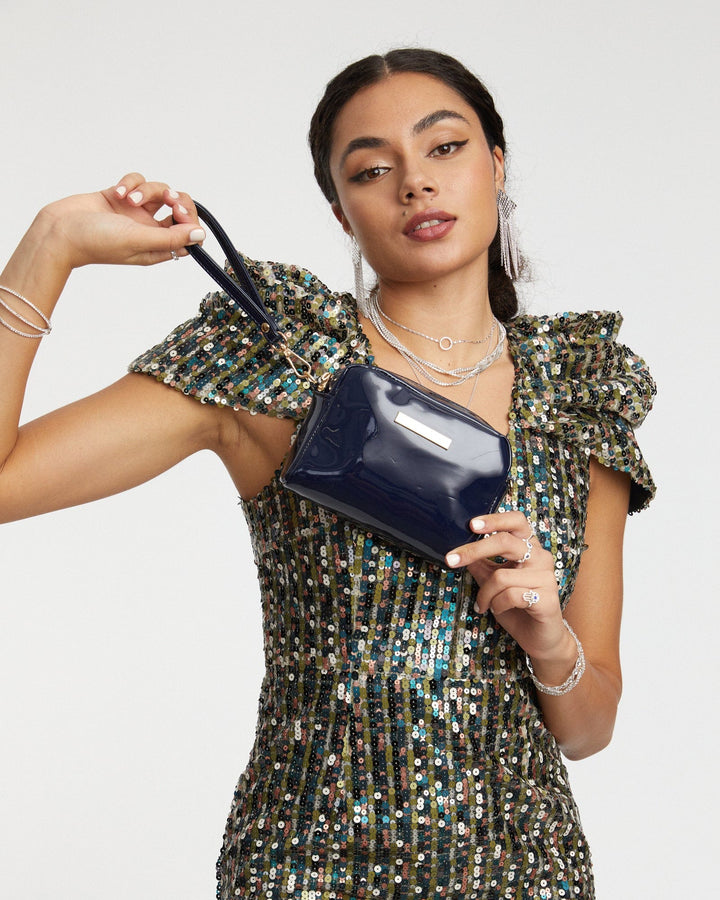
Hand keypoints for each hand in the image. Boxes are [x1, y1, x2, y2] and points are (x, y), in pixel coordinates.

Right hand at [34, 172, 205, 270]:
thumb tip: (200, 236)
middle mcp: (150, 230)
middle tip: (166, 200)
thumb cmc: (95, 242)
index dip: (189, 219)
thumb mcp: (139, 241)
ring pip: (157, 191)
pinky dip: (130, 183)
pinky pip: (137, 181)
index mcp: (157, 247)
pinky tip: (118, 193)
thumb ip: (171, 238)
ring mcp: (135, 213)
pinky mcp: (121, 197)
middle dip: (174, 199)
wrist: (60, 229)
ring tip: (129, 199)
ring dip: (145, 190)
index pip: (188, 232)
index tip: (178, 213)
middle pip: (179, 208)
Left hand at [445, 511, 570, 661]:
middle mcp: (541, 557)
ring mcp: (546, 577)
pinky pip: (511, 595)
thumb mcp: (492, 582)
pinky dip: (497, 605)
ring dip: (485, 594)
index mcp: (529, 547)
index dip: (495, 519)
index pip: (517, 521)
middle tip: (451, 560)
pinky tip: (498, 610)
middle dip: (474, 550)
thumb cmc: (516, 606)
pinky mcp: (547, 599)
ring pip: (501, 576)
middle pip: (505, 542)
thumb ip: (481, 565)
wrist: (539, 638)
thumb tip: (459, 549)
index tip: (471, 524)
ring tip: (483, 604)